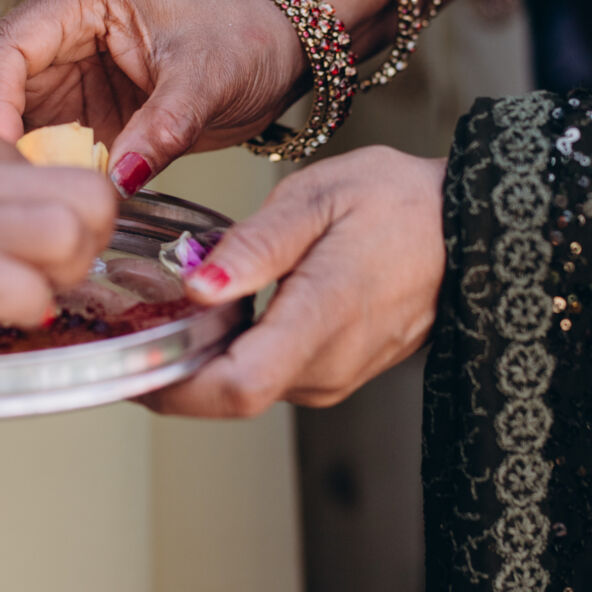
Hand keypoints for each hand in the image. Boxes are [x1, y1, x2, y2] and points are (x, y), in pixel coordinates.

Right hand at [0, 0, 308, 194]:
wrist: (271, 50)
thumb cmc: (243, 39)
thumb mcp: (210, 80)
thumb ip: (164, 128)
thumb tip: (117, 181)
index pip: (2, 46)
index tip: (3, 157)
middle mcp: (52, 30)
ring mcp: (53, 72)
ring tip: (18, 201)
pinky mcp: (64, 111)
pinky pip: (23, 143)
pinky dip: (24, 172)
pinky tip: (38, 203)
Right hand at [0, 93, 118, 357]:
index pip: (40, 162)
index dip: (45, 211)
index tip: (24, 243)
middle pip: (83, 192)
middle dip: (82, 243)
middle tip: (43, 278)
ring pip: (75, 229)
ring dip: (61, 275)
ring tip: (20, 300)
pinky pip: (19, 286)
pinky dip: (17, 310)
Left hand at [147, 147, 445, 416]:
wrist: (469, 227)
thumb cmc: (397, 202)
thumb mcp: (318, 198)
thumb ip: (255, 247)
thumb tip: (197, 286)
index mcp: (323, 319)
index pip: (234, 388)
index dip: (169, 384)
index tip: (123, 355)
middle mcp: (327, 366)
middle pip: (226, 393)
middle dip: (168, 364)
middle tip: (122, 315)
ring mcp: (334, 376)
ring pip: (243, 386)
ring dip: (197, 354)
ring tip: (158, 297)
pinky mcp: (334, 372)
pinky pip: (269, 373)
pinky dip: (230, 348)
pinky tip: (212, 305)